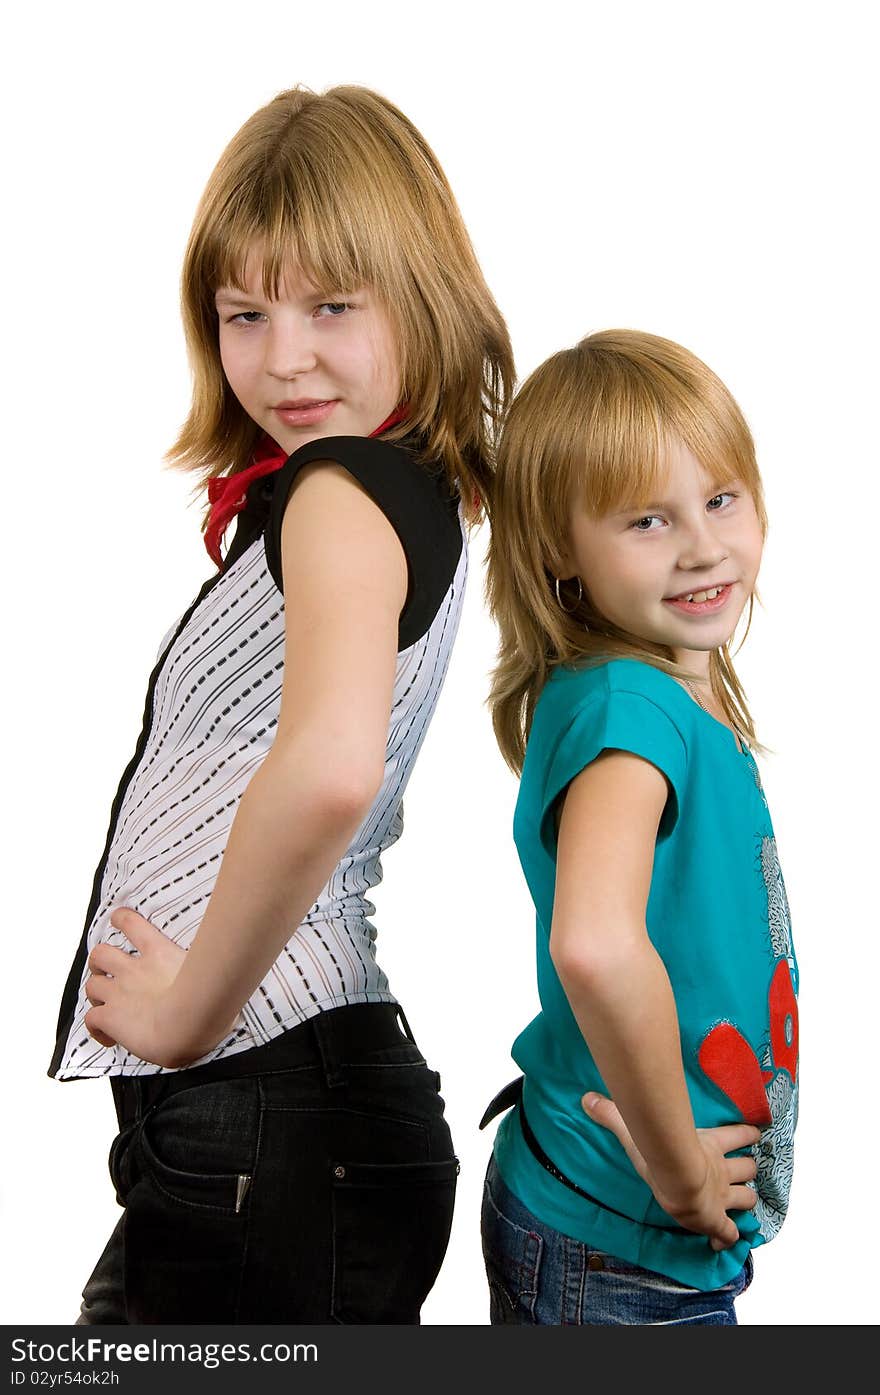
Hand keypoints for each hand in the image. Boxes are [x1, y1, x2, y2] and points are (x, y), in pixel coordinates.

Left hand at [84, 908, 230, 1068]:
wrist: (189, 1022)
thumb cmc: (210, 1000)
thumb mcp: (217, 969)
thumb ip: (219, 962)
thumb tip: (244, 958)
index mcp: (159, 953)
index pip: (131, 923)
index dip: (121, 920)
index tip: (119, 921)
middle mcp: (134, 970)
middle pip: (101, 953)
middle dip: (100, 961)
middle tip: (107, 970)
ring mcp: (120, 993)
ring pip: (91, 984)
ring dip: (95, 992)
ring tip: (102, 1000)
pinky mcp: (111, 1017)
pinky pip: (91, 1019)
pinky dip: (96, 1027)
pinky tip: (106, 1036)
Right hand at [582, 1092, 759, 1251]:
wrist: (679, 1180)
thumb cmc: (661, 1152)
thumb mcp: (635, 1129)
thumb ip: (613, 1114)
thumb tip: (587, 1099)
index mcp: (709, 1145)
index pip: (737, 1134)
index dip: (747, 1133)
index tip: (756, 1134)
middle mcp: (720, 1171)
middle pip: (747, 1168)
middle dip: (748, 1170)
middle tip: (747, 1170)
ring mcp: (722, 1196)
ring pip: (747, 1197)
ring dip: (746, 1199)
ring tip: (745, 1201)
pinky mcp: (718, 1220)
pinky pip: (729, 1233)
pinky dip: (729, 1237)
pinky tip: (726, 1241)